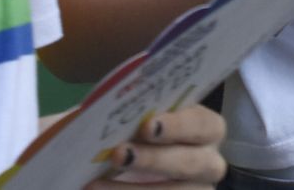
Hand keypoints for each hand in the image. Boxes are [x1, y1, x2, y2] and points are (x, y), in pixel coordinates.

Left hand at [88, 107, 226, 187]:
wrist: (138, 157)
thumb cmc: (142, 128)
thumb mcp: (142, 115)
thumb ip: (128, 112)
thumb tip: (85, 113)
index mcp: (205, 126)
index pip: (202, 124)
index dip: (177, 125)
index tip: (146, 126)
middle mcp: (208, 161)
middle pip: (190, 163)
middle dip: (153, 160)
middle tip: (119, 154)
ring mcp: (196, 189)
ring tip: (96, 185)